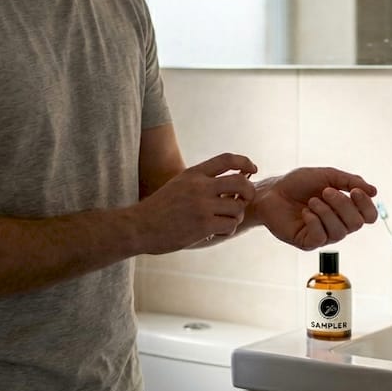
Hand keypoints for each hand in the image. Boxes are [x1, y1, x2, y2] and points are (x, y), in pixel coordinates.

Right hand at [138, 153, 257, 253]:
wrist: (139, 226)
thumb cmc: (160, 209)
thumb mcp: (179, 184)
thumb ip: (202, 181)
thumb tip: (232, 181)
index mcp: (193, 173)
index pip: (227, 159)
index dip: (245, 162)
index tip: (252, 169)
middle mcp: (199, 186)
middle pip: (241, 182)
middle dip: (249, 192)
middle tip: (243, 200)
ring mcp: (202, 205)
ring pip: (238, 207)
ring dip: (236, 215)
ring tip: (224, 220)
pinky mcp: (203, 225)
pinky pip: (230, 225)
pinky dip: (228, 229)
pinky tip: (216, 231)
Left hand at [253, 168, 377, 249]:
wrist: (272, 191)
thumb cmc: (298, 184)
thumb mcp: (326, 176)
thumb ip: (350, 182)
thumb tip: (374, 191)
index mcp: (345, 210)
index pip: (369, 216)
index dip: (366, 205)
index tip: (355, 191)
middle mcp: (337, 224)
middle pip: (356, 224)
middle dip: (343, 205)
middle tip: (325, 192)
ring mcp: (323, 235)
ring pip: (340, 232)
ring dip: (326, 212)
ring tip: (312, 201)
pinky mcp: (308, 242)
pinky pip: (321, 238)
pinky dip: (314, 222)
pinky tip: (305, 213)